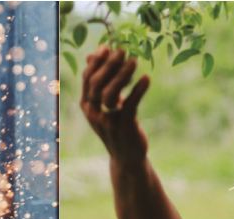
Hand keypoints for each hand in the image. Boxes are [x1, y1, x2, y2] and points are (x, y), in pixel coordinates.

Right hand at [80, 46, 152, 160]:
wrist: (127, 157)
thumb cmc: (116, 126)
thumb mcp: (105, 105)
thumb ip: (100, 82)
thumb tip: (92, 56)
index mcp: (87, 105)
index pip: (87, 79)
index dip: (96, 62)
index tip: (106, 47)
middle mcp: (93, 113)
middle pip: (97, 84)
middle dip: (109, 65)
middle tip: (122, 50)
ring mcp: (107, 121)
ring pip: (110, 94)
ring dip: (122, 75)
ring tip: (134, 61)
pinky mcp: (124, 128)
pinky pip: (130, 105)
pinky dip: (138, 90)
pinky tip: (146, 78)